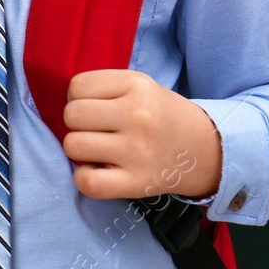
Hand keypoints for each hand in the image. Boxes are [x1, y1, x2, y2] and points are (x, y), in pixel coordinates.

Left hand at [60, 69, 222, 200]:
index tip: (96, 108)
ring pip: (73, 145)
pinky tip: (98, 171)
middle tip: (97, 130)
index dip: (79, 98)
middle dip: (78, 123)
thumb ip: (103, 88)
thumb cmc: (160, 115)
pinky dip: (84, 178)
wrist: (206, 149)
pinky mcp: (137, 182)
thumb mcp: (139, 86)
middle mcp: (138, 115)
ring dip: (80, 150)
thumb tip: (63, 106)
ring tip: (99, 150)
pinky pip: (88, 182)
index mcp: (137, 85)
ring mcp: (137, 150)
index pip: (78, 86)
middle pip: (72, 115)